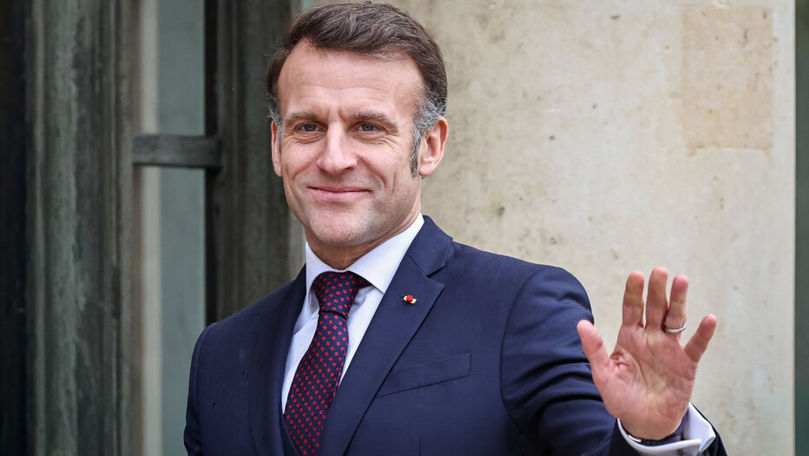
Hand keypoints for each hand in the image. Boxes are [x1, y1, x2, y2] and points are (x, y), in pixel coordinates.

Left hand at [576, 267, 716, 439]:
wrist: (644, 422)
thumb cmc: (621, 397)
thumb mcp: (603, 375)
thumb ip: (594, 349)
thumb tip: (581, 324)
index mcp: (629, 336)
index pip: (631, 308)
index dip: (634, 292)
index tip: (636, 275)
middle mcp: (650, 337)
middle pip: (654, 308)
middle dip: (657, 290)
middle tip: (660, 271)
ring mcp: (669, 349)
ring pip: (675, 319)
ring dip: (679, 301)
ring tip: (681, 281)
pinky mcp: (686, 364)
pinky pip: (696, 346)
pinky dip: (703, 333)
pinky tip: (709, 319)